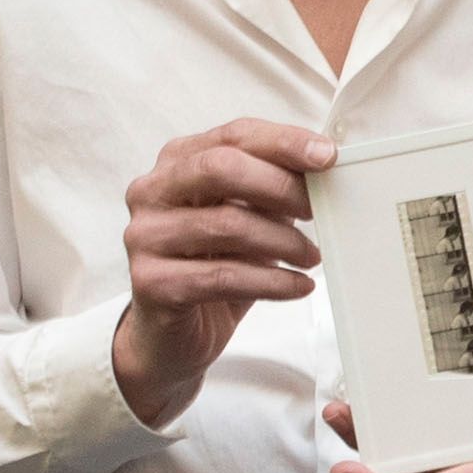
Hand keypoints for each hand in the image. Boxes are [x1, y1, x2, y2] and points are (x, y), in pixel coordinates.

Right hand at [115, 119, 337, 426]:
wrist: (174, 336)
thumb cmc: (216, 266)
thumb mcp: (248, 218)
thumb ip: (272, 189)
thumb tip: (324, 167)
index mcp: (176, 162)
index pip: (233, 135)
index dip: (283, 142)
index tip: (328, 157)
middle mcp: (151, 192)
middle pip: (220, 168)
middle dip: (281, 187)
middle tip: (319, 210)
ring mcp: (145, 237)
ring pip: (226, 225)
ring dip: (283, 241)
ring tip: (313, 256)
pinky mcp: (151, 282)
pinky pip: (224, 276)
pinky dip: (272, 281)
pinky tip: (300, 286)